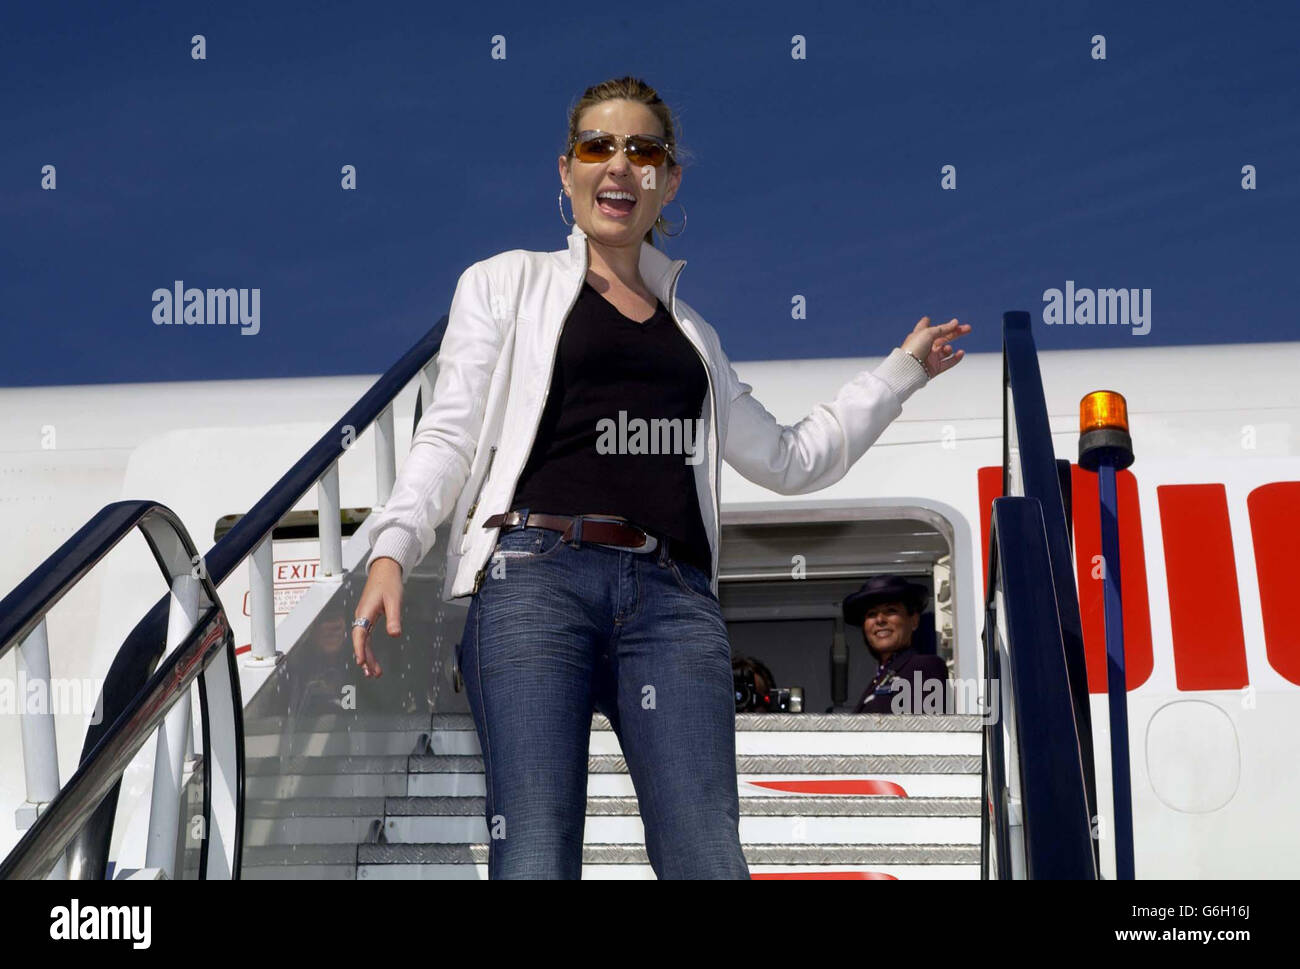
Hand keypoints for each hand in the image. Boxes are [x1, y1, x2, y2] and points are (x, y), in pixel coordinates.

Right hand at [352, 558, 402, 677]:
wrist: (385, 570)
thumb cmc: (388, 583)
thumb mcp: (394, 600)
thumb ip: (394, 618)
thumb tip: (394, 635)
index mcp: (365, 612)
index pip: (360, 634)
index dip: (360, 649)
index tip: (361, 662)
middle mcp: (361, 616)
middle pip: (360, 641)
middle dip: (365, 658)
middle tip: (373, 674)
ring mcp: (364, 617)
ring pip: (363, 641)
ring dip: (367, 656)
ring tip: (374, 672)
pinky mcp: (368, 618)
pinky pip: (365, 637)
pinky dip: (368, 649)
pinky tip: (372, 659)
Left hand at [900, 317, 971, 377]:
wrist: (909, 368)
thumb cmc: (914, 348)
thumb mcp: (929, 333)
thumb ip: (943, 328)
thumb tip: (955, 323)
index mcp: (920, 336)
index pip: (926, 327)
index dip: (932, 323)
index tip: (937, 320)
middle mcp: (925, 346)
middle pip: (943, 337)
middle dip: (955, 332)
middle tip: (968, 328)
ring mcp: (930, 357)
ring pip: (945, 351)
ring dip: (950, 348)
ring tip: (947, 349)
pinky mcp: (934, 368)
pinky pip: (948, 363)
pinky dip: (956, 358)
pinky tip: (961, 353)